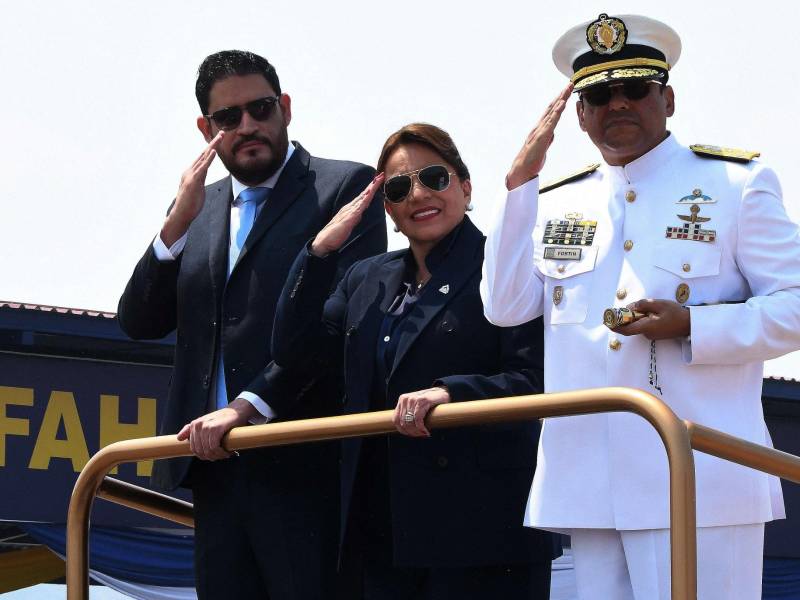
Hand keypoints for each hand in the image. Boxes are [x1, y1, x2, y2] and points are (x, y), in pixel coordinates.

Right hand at [160, 131, 224, 246]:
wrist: (181, 214)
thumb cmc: (189, 204)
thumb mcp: (197, 188)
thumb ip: (200, 179)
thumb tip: (204, 173)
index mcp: (191, 172)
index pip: (202, 158)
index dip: (210, 148)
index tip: (217, 139)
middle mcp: (190, 171)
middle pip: (203, 154)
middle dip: (213, 143)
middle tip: (221, 133)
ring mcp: (191, 175)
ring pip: (203, 158)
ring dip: (212, 147)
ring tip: (219, 138)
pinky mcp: (194, 181)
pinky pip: (203, 168)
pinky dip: (208, 159)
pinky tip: (213, 152)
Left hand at [176, 398, 256, 459]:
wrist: (237, 410)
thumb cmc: (222, 419)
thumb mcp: (205, 422)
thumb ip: (190, 429)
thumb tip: (178, 438)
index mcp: (194, 425)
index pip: (194, 448)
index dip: (203, 456)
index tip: (213, 456)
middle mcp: (198, 425)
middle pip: (200, 451)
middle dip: (211, 457)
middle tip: (221, 456)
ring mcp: (206, 426)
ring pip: (208, 450)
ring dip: (218, 456)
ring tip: (225, 454)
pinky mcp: (215, 428)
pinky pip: (214, 447)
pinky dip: (221, 453)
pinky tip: (227, 452)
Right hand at [310, 173, 384, 256]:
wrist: (324, 241)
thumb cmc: (335, 234)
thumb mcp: (349, 224)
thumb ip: (355, 217)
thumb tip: (360, 213)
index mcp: (350, 208)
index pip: (363, 197)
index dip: (371, 189)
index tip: (378, 181)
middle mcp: (349, 207)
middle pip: (364, 194)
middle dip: (372, 185)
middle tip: (380, 175)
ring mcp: (348, 212)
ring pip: (362, 198)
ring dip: (370, 190)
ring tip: (376, 181)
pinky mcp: (348, 219)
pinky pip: (358, 209)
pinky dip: (364, 201)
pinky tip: (368, 197)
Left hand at [393, 386, 450, 437]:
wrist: (441, 392)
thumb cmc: (429, 402)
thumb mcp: (415, 406)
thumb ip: (408, 414)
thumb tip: (405, 429)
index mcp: (402, 400)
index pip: (395, 419)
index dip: (402, 430)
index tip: (410, 434)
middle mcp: (405, 399)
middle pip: (403, 422)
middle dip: (411, 432)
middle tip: (419, 435)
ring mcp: (413, 399)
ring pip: (410, 422)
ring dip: (417, 431)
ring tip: (423, 433)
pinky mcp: (422, 401)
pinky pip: (418, 418)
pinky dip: (421, 427)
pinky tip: (426, 431)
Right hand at [506, 84, 572, 189]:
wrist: (521, 170)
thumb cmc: (531, 160)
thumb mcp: (543, 148)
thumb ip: (547, 139)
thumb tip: (552, 133)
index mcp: (540, 129)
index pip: (551, 112)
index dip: (559, 101)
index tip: (566, 92)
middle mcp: (539, 127)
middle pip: (552, 108)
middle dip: (561, 95)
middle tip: (569, 84)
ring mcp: (540, 130)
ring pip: (552, 111)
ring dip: (561, 99)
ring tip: (568, 89)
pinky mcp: (542, 136)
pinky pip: (551, 121)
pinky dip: (557, 111)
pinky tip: (562, 104)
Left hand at [613, 299, 690, 340]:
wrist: (690, 324)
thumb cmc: (676, 314)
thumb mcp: (660, 304)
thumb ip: (644, 305)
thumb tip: (631, 307)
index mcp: (647, 327)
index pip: (626, 330)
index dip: (615, 327)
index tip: (607, 322)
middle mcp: (647, 334)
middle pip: (630, 327)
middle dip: (624, 319)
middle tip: (618, 310)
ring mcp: (651, 335)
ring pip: (637, 326)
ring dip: (634, 318)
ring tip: (639, 308)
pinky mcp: (655, 334)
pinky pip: (643, 326)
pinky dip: (640, 320)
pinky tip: (647, 312)